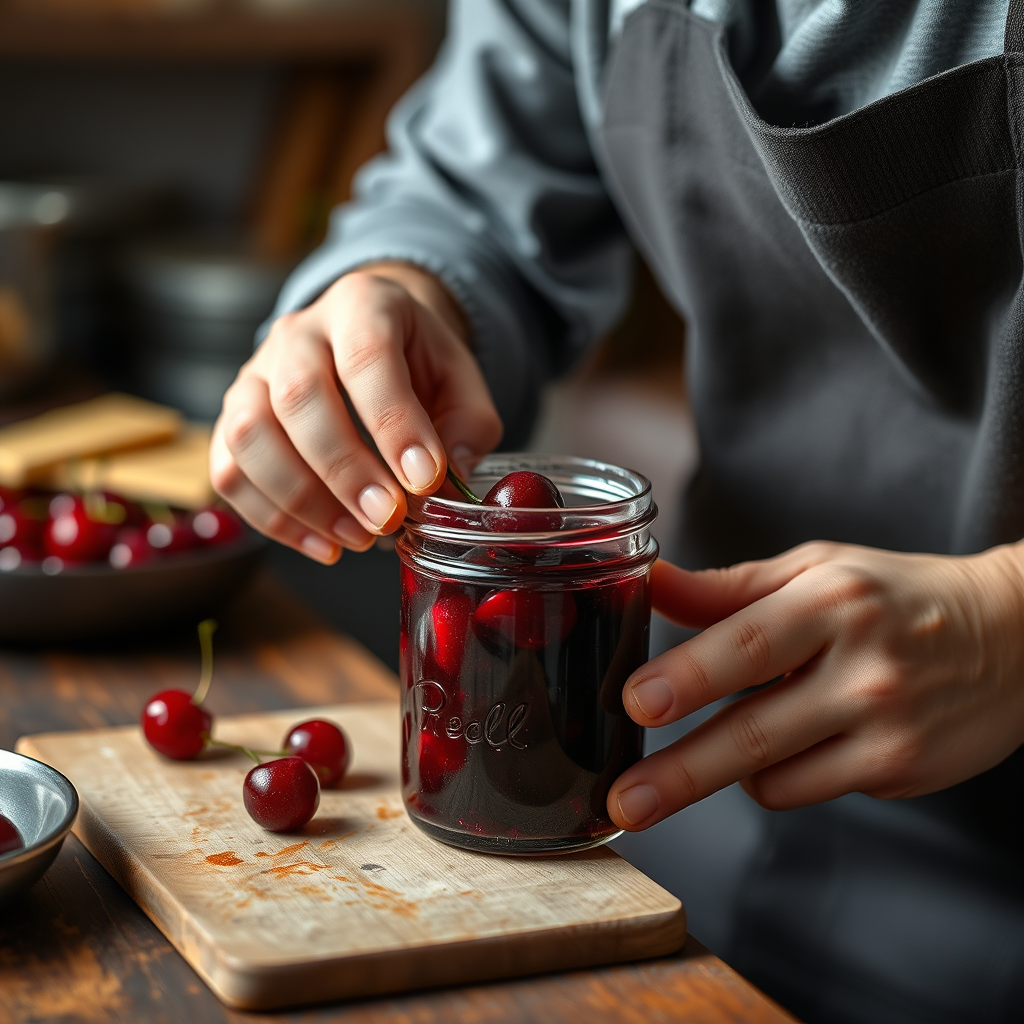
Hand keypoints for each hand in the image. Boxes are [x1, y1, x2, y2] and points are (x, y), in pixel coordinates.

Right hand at [210, 263, 501, 561]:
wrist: (372, 345)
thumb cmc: (417, 365)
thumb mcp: (461, 380)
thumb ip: (467, 425)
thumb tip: (448, 479)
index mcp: (362, 304)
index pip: (368, 357)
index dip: (394, 423)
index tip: (424, 480)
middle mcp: (298, 331)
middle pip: (299, 396)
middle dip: (345, 470)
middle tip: (386, 518)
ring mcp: (254, 372)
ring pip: (250, 434)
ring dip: (302, 500)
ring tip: (357, 538)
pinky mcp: (232, 418)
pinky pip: (230, 471)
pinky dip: (273, 520)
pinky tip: (324, 545)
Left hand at [607, 542, 1023, 829]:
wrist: (1012, 637)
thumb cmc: (893, 597)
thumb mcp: (815, 572)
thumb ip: (728, 588)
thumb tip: (651, 584)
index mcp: (832, 603)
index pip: (747, 646)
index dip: (687, 677)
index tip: (634, 703)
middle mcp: (864, 670)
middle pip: (753, 733)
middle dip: (679, 774)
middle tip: (626, 800)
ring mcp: (888, 732)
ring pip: (771, 777)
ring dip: (733, 762)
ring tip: (755, 719)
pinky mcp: (900, 775)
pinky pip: (806, 789)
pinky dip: (784, 771)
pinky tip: (814, 732)